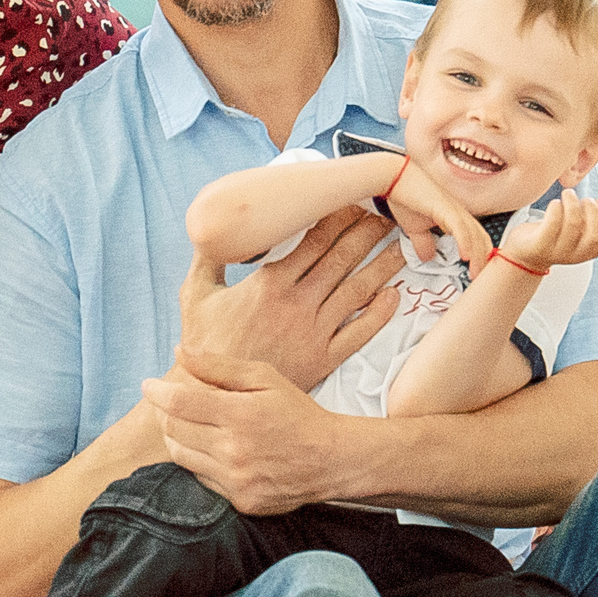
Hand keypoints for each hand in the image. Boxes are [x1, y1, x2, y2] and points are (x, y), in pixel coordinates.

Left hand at [142, 345, 359, 514]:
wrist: (332, 459)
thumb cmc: (297, 413)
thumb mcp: (265, 378)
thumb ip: (220, 366)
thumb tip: (180, 352)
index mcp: (241, 414)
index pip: (180, 403)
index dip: (157, 392)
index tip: (148, 385)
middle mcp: (234, 450)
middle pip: (174, 431)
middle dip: (165, 413)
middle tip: (169, 403)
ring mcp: (236, 479)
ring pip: (182, 457)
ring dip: (176, 438)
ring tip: (185, 424)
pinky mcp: (240, 501)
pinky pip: (201, 479)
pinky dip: (198, 461)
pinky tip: (210, 448)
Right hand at [180, 200, 404, 391]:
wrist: (212, 396)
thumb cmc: (202, 343)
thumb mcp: (195, 293)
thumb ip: (207, 256)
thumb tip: (210, 227)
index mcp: (269, 284)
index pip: (313, 240)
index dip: (338, 217)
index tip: (354, 200)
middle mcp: (297, 304)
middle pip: (341, 259)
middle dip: (367, 233)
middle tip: (388, 214)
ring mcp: (313, 333)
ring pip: (357, 292)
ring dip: (382, 267)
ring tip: (403, 246)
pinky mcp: (322, 360)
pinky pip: (359, 334)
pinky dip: (379, 315)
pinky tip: (394, 296)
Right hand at [379, 157, 488, 264]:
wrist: (393, 177)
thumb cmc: (404, 197)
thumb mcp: (415, 228)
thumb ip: (423, 242)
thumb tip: (428, 257)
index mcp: (455, 217)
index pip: (476, 238)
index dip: (480, 255)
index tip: (478, 272)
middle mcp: (459, 212)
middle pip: (481, 238)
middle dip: (483, 260)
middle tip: (481, 278)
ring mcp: (453, 209)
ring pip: (473, 235)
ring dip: (477, 256)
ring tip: (476, 273)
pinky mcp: (445, 207)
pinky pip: (460, 227)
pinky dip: (465, 242)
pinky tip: (466, 256)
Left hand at [498, 192, 597, 272]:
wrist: (523, 254)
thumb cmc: (552, 236)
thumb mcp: (575, 229)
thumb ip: (590, 218)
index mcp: (590, 252)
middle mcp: (576, 255)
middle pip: (596, 234)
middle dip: (593, 211)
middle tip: (584, 199)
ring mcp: (558, 251)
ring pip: (573, 224)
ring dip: (573, 203)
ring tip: (568, 194)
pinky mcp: (540, 245)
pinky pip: (552, 223)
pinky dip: (556, 208)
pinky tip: (555, 203)